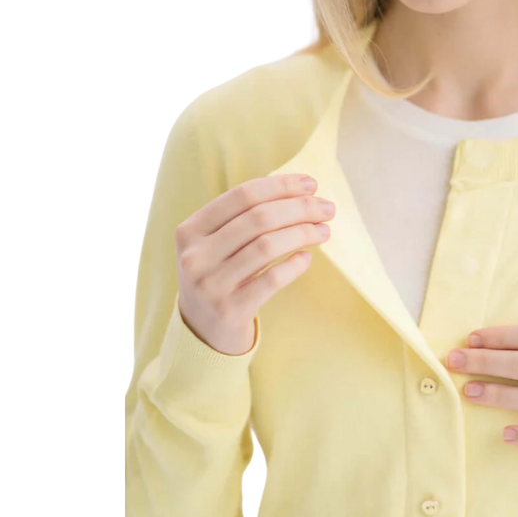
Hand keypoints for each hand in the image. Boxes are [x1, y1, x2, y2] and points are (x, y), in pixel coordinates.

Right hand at [174, 174, 334, 354]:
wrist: (201, 331)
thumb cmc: (220, 277)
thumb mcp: (215, 245)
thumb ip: (243, 219)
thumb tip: (300, 192)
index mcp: (190, 230)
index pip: (242, 195)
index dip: (281, 186)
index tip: (312, 185)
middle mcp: (195, 255)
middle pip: (259, 218)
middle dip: (300, 209)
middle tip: (327, 209)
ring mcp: (211, 284)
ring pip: (267, 246)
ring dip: (303, 234)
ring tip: (324, 231)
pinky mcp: (230, 310)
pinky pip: (271, 280)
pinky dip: (294, 265)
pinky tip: (307, 258)